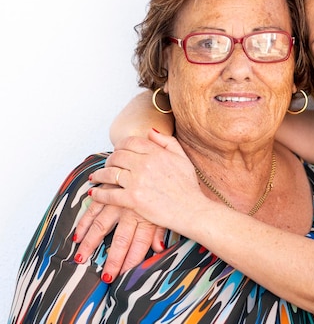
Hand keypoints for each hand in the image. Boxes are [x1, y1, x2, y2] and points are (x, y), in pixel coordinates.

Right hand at [73, 190, 165, 281]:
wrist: (150, 158)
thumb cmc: (158, 186)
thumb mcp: (163, 208)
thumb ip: (159, 230)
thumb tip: (159, 248)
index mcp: (147, 215)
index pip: (141, 243)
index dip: (132, 260)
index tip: (124, 275)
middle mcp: (132, 210)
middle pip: (122, 239)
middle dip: (114, 260)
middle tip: (106, 277)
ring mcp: (118, 201)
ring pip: (101, 225)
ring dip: (91, 243)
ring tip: (81, 258)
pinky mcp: (108, 192)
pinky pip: (93, 209)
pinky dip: (84, 222)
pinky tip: (77, 235)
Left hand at [88, 130, 203, 243]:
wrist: (191, 209)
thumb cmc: (188, 186)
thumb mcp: (182, 157)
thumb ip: (167, 141)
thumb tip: (150, 131)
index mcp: (156, 152)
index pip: (130, 142)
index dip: (120, 146)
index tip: (118, 151)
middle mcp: (145, 164)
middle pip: (117, 156)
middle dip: (109, 160)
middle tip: (107, 165)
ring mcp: (137, 182)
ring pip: (109, 174)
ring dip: (100, 176)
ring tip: (96, 178)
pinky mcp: (133, 199)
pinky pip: (109, 194)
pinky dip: (99, 194)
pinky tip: (94, 194)